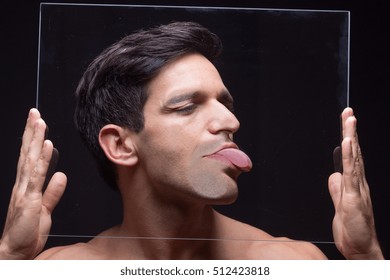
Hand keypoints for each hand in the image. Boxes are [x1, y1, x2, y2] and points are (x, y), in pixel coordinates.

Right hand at [0, 108, 66, 258]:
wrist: (16, 251)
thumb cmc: (27, 231)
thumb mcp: (44, 208)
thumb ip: (52, 192)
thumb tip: (61, 175)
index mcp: (26, 185)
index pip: (29, 158)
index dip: (33, 140)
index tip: (37, 124)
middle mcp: (23, 184)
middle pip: (27, 153)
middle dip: (31, 132)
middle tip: (34, 112)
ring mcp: (24, 190)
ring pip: (30, 159)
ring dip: (35, 139)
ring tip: (39, 120)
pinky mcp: (29, 198)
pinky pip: (36, 175)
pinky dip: (41, 158)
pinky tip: (46, 145)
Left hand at [328, 107, 382, 258]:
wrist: (359, 246)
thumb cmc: (353, 227)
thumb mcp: (340, 202)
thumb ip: (337, 187)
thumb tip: (334, 174)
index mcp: (354, 182)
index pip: (350, 155)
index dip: (348, 137)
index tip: (345, 122)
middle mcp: (358, 181)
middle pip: (353, 151)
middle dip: (350, 131)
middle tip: (348, 112)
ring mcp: (357, 188)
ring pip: (354, 158)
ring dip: (351, 137)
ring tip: (350, 119)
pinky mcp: (354, 196)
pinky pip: (351, 173)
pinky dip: (349, 157)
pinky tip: (347, 143)